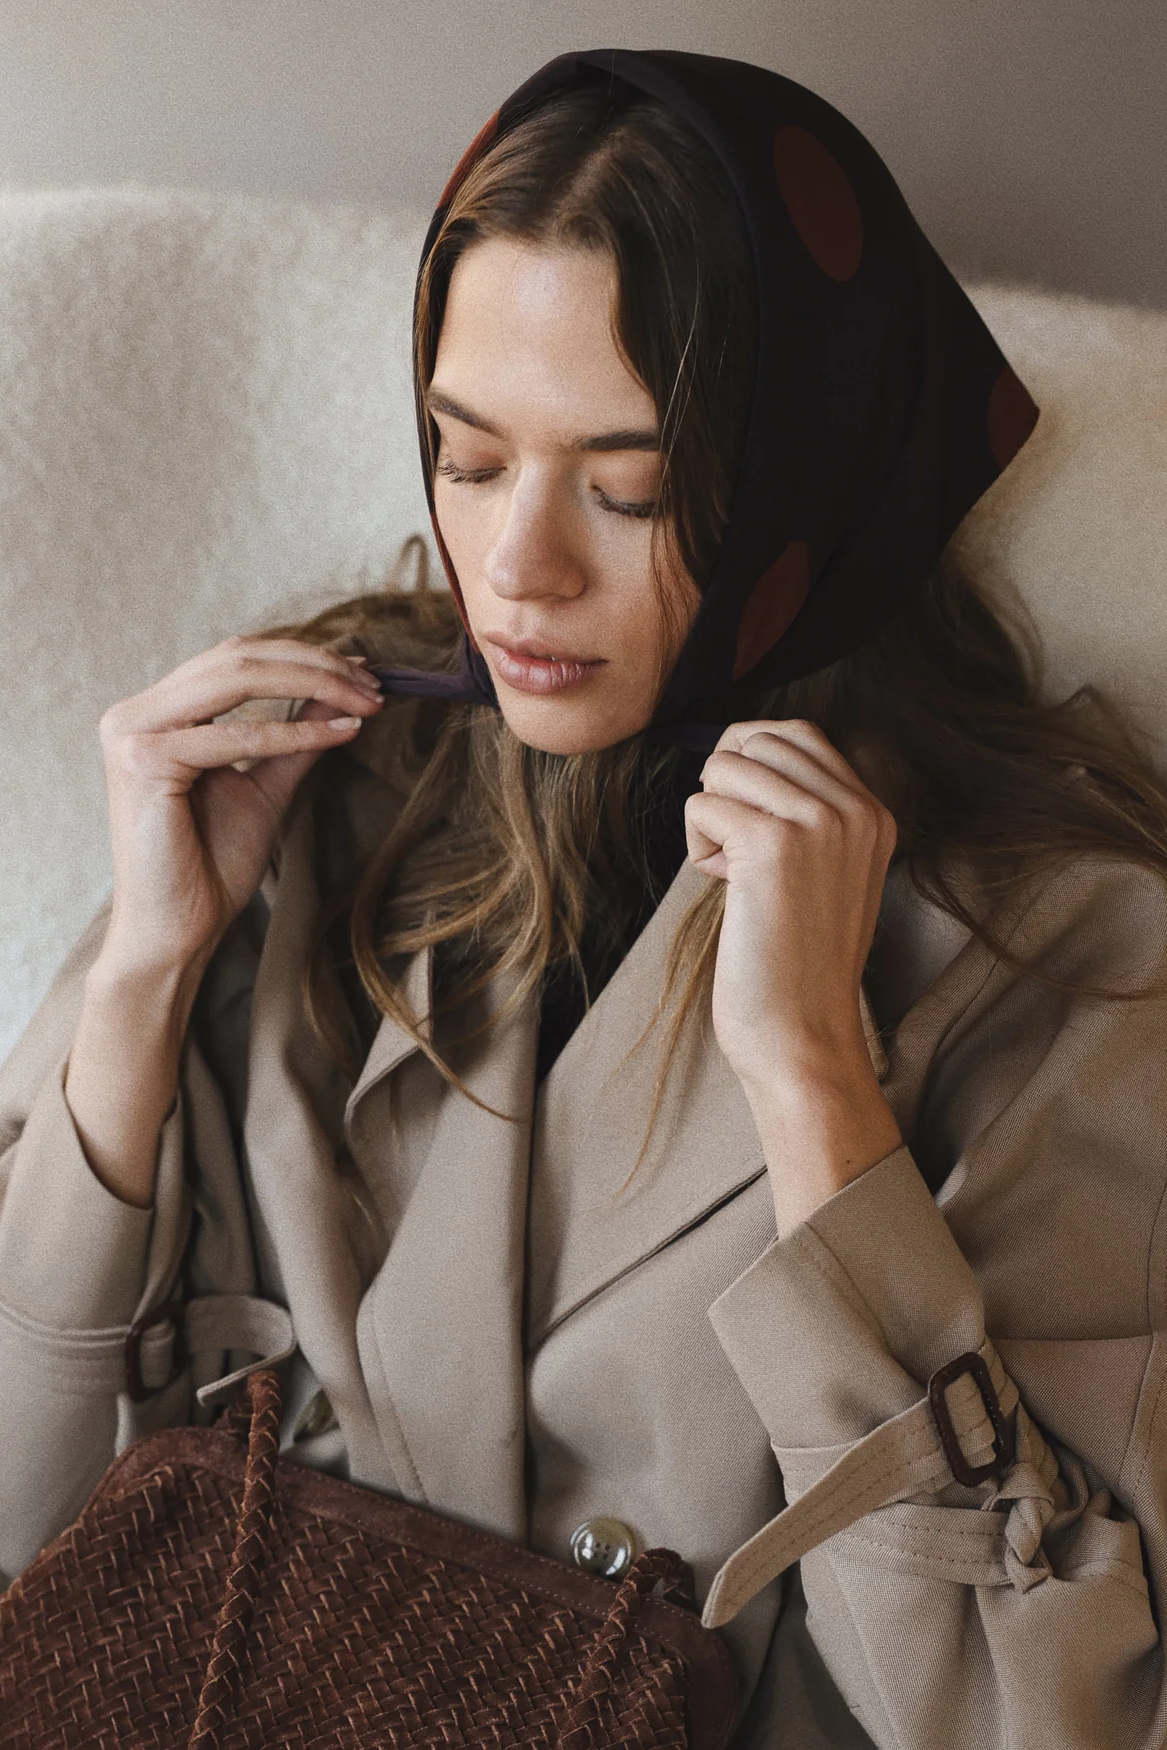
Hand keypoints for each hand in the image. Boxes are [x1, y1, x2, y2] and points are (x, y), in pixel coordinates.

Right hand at [97, 635, 383, 974]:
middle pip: (238, 656)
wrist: (179, 928)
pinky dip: (293, 732)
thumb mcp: (266, 784)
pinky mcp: (144, 762)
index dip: (304, 656)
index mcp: (158, 711)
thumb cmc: (212, 863)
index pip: (236, 658)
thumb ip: (295, 735)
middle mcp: (136, 712)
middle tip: (373, 683)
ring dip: (313, 684)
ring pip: (236, 677)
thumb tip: (338, 692)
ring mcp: (132, 732)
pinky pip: (235, 736)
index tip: (365, 670)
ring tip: (364, 702)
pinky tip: (341, 735)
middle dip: (315, 663)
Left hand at [684, 718, 902, 1230]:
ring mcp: (819, 823)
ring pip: (724, 766)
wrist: (804, 1036)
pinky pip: (702, 806)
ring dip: (710, 817)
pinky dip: (697, 847)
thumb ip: (804, 814)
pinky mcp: (773, 847)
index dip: (748, 759)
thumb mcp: (824, 873)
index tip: (738, 814)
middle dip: (724, 786)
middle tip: (733, 849)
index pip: (798, 734)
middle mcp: (854, 809)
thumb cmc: (796, 963)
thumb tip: (738, 753)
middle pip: (756, 739)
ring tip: (734, 874)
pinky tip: (725, 888)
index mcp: (873, 813)